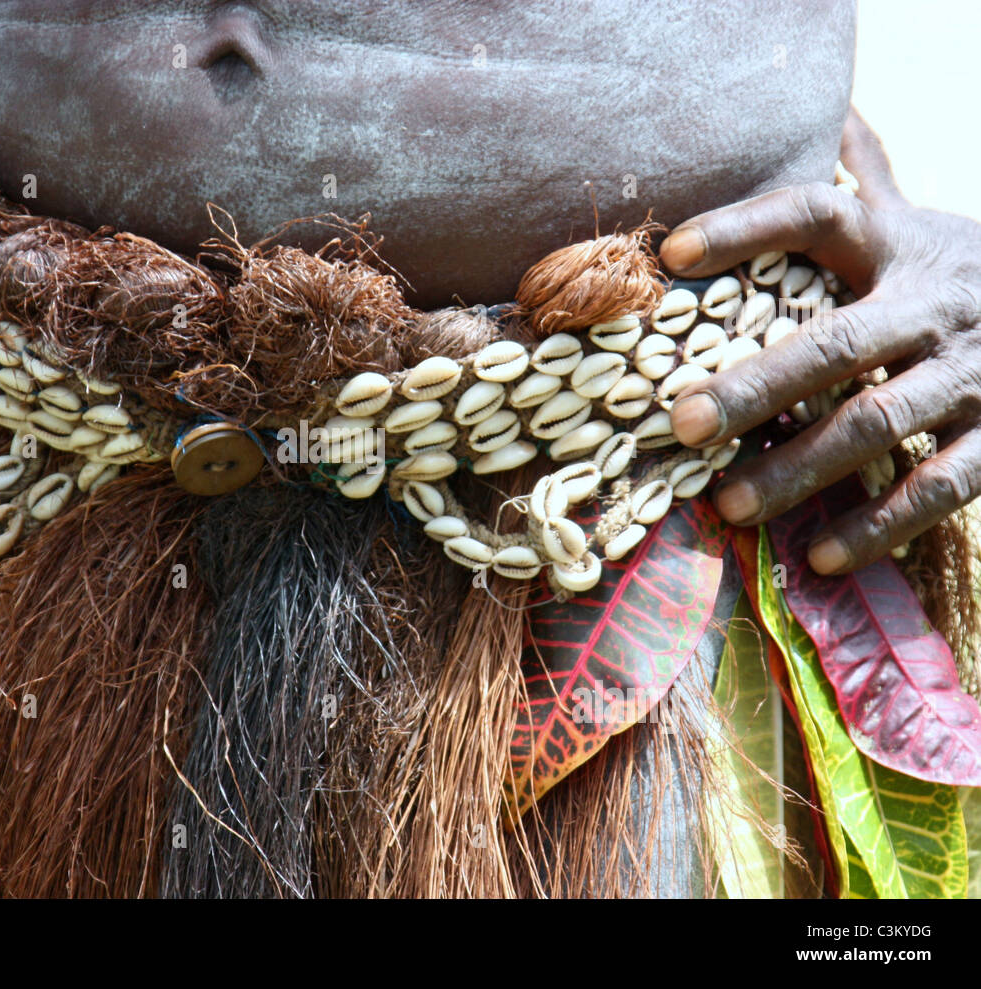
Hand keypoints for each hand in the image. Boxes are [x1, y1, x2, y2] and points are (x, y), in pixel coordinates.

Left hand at [658, 108, 980, 574]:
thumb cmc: (961, 267)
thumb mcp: (916, 219)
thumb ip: (866, 178)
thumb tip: (830, 108)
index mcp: (898, 244)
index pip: (814, 215)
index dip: (744, 228)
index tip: (669, 252)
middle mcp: (933, 302)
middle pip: (835, 344)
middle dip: (756, 388)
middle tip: (683, 424)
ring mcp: (972, 371)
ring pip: (879, 424)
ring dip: (801, 469)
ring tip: (729, 508)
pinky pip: (940, 485)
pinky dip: (880, 526)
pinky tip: (820, 559)